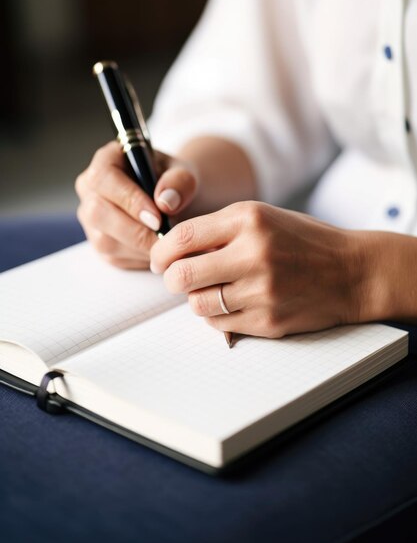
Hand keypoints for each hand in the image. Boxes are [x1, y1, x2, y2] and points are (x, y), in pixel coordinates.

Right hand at [75, 141, 197, 268]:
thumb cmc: (174, 183)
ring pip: (104, 240)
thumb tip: (165, 202)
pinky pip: (114, 257)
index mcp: (106, 161)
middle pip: (97, 212)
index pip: (103, 178)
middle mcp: (90, 189)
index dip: (129, 199)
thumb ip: (179, 182)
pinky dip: (140, 258)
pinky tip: (159, 251)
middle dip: (135, 230)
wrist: (173, 201)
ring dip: (140, 248)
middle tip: (165, 238)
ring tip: (168, 245)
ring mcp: (90, 218)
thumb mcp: (184, 174)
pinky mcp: (98, 243)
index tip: (157, 217)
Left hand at [150, 201, 368, 337]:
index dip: (160, 252)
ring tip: (212, 290)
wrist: (352, 272)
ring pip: (197, 304)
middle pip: (182, 276)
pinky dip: (218, 316)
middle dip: (171, 280)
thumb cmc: (303, 241)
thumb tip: (172, 248)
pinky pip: (220, 324)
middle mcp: (253, 254)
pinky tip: (234, 303)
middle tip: (176, 279)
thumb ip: (219, 229)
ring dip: (196, 298)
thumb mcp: (262, 218)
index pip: (182, 237)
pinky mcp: (268, 320)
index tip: (159, 260)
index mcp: (248, 220)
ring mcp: (261, 291)